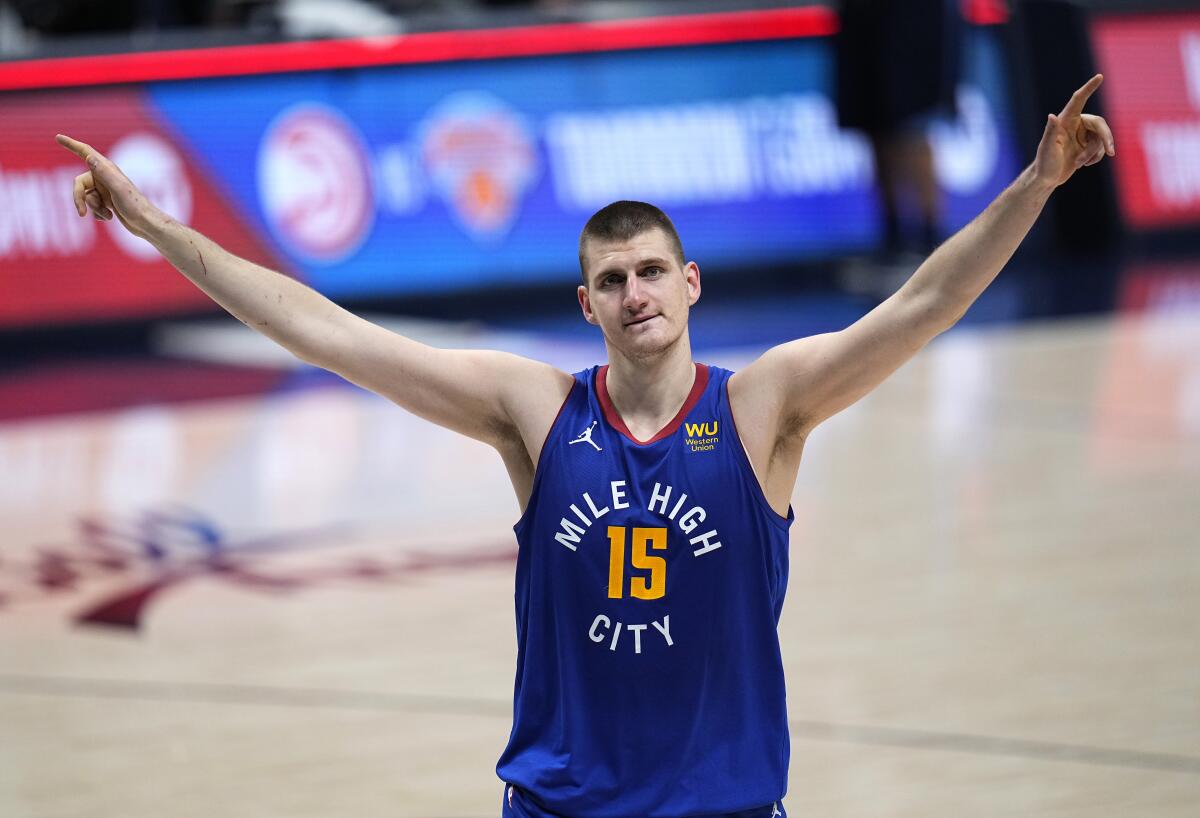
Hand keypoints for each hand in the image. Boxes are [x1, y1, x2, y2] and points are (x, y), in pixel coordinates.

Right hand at [55, 134, 161, 239]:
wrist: (146, 224)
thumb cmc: (135, 206)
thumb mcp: (118, 189)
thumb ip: (104, 173)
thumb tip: (89, 157)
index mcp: (107, 169)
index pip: (85, 152)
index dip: (71, 144)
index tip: (58, 137)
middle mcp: (105, 176)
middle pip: (79, 183)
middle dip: (79, 198)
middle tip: (81, 213)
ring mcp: (106, 189)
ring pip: (85, 196)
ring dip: (93, 208)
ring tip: (108, 215)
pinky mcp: (108, 201)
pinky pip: (92, 206)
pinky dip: (97, 213)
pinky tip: (110, 217)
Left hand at [1032, 74, 1115, 189]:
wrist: (1046, 180)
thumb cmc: (1044, 164)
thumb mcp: (1047, 148)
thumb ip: (1051, 131)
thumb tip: (1051, 116)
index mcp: (1064, 120)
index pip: (1078, 100)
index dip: (1089, 88)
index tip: (1100, 77)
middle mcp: (1075, 125)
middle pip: (1099, 124)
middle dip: (1105, 138)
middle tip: (1111, 151)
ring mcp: (1081, 135)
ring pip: (1101, 138)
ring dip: (1094, 153)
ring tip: (1079, 164)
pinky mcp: (1086, 146)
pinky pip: (1101, 147)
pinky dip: (1096, 157)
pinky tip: (1084, 165)